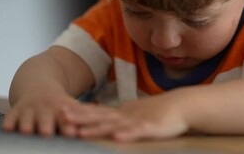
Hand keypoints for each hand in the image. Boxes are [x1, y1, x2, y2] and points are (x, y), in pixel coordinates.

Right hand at [2, 91, 81, 137]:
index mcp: (62, 109)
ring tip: (25, 131)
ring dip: (26, 124)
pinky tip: (6, 129)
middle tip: (46, 132)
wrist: (39, 86)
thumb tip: (111, 130)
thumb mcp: (73, 107)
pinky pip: (10, 117)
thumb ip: (86, 118)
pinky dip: (8, 123)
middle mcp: (45, 109)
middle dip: (45, 125)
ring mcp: (29, 110)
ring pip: (26, 118)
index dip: (68, 126)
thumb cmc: (60, 105)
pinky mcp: (15, 111)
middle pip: (45, 119)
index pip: (66, 120)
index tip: (72, 132)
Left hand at [60, 94, 188, 141]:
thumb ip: (120, 118)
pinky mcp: (151, 128)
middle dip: (81, 117)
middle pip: (100, 116)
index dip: (79, 111)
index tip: (61, 110)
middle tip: (62, 115)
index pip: (97, 112)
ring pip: (114, 126)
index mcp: (122, 113)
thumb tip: (104, 121)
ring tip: (80, 131)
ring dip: (97, 128)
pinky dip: (126, 135)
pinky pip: (137, 133)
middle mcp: (126, 115)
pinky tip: (116, 138)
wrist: (181, 106)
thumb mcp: (135, 115)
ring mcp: (138, 121)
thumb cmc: (158, 112)